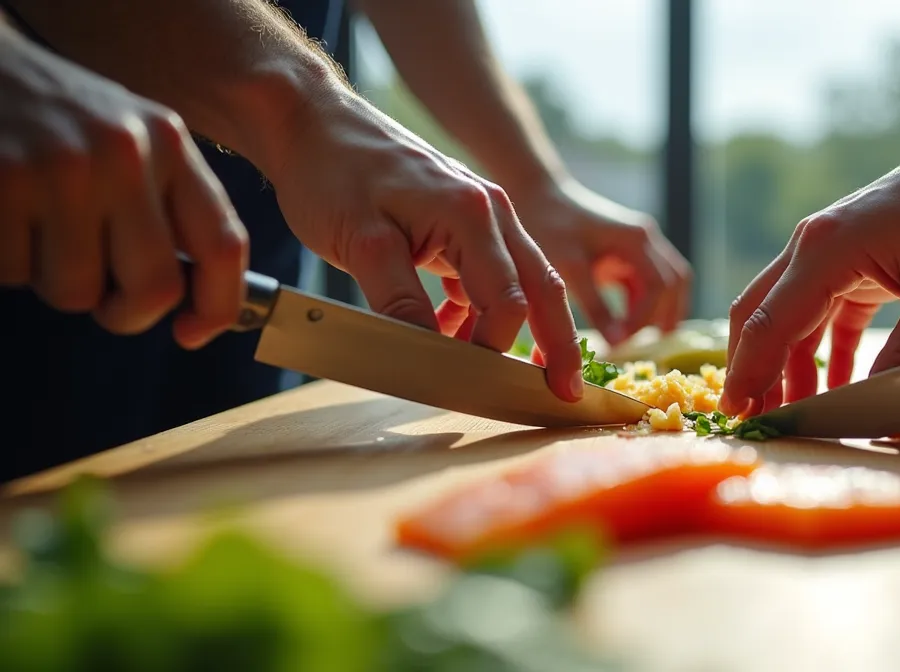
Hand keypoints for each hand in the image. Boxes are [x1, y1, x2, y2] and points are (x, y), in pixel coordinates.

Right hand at [0, 26, 247, 347]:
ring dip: (53, 280)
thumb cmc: (55, 116)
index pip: (224, 244)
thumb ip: (165, 204)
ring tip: (39, 230)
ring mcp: (63, 168)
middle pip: (154, 287)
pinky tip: (6, 214)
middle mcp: (125, 153)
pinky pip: (15, 272)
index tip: (193, 333)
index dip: (218, 305)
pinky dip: (8, 262)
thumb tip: (191, 297)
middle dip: (125, 312)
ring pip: (77, 291)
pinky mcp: (4, 182)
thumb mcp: (129, 138)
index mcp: (168, 143)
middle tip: (100, 296)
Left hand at [266, 90, 583, 400]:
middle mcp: (491, 210)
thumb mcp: (360, 242)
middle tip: (566, 394)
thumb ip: (399, 301)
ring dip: (517, 328)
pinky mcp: (462, 220)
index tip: (473, 385)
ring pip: (522, 280)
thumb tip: (430, 356)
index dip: (495, 350)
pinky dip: (480, 308)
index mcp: (472, 213)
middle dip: (555, 344)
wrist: (312, 123)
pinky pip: (489, 271)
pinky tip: (453, 331)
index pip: (507, 299)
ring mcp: (481, 213)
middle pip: (541, 287)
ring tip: (507, 373)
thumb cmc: (331, 172)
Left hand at [513, 177, 690, 345]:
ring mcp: (639, 243)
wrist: (535, 193)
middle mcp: (645, 238)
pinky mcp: (627, 250)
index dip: (645, 318)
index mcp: (636, 239)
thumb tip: (617, 343)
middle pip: (675, 282)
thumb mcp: (568, 269)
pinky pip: (649, 280)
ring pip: (668, 281)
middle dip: (664, 315)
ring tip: (641, 339)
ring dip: (659, 309)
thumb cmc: (548, 227)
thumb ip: (595, 306)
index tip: (621, 342)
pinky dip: (644, 303)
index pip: (659, 285)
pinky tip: (626, 323)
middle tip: (646, 347)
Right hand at [719, 135, 899, 416]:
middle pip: (759, 317)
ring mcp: (829, 252)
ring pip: (787, 318)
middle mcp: (813, 247)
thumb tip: (883, 413)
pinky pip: (822, 315)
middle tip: (751, 423)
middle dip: (751, 372)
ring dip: (786, 367)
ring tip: (792, 417)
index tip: (734, 418)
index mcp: (824, 249)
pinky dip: (823, 353)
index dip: (748, 375)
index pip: (768, 323)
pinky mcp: (852, 262)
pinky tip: (836, 390)